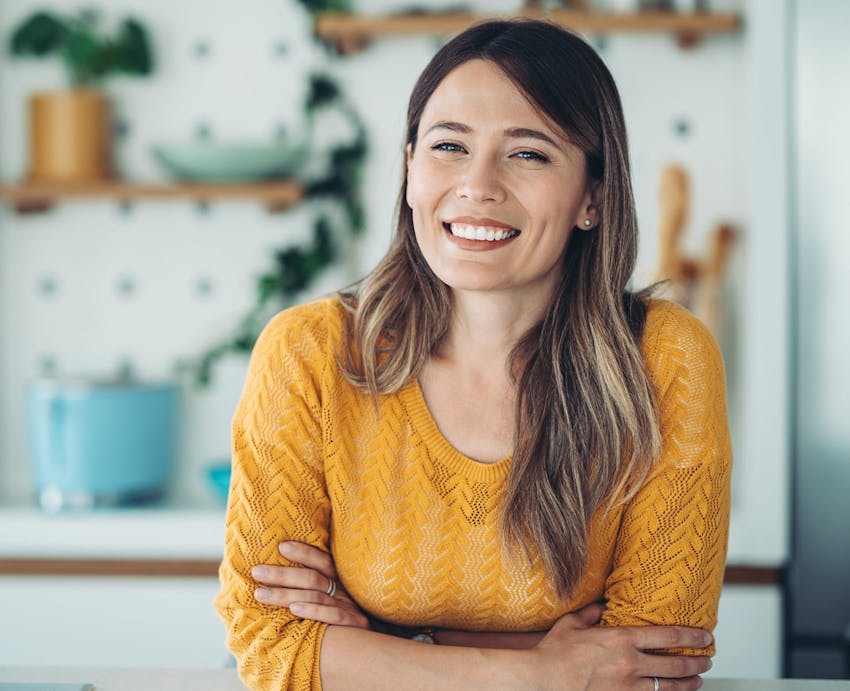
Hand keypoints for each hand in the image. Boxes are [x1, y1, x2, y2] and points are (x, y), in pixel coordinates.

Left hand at [251, 541, 369, 628]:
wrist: (374, 646)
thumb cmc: (346, 621)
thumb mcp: (335, 600)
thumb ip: (315, 589)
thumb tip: (279, 579)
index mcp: (340, 581)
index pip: (322, 561)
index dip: (303, 552)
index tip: (280, 546)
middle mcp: (344, 591)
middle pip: (312, 578)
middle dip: (282, 574)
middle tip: (257, 572)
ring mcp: (351, 607)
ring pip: (316, 596)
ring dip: (285, 594)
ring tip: (261, 594)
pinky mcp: (355, 625)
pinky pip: (334, 616)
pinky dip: (313, 611)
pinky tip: (294, 610)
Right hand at [529, 603, 711, 689]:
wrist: (544, 679)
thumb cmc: (554, 651)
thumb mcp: (571, 624)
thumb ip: (590, 614)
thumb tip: (600, 608)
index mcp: (622, 638)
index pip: (668, 635)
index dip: (691, 636)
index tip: (705, 637)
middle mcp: (631, 663)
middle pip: (675, 664)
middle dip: (696, 662)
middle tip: (707, 660)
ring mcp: (628, 686)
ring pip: (669, 687)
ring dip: (688, 684)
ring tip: (697, 680)